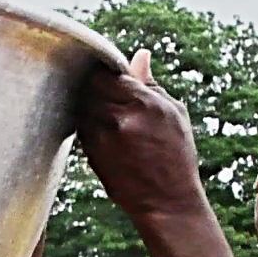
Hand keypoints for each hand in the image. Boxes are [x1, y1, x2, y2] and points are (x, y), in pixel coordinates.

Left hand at [76, 49, 207, 220]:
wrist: (167, 202)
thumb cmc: (176, 155)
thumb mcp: (173, 114)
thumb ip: (151, 84)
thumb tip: (140, 55)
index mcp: (143, 102)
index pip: (108, 72)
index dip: (105, 70)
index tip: (108, 73)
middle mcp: (119, 118)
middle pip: (90, 87)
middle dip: (95, 86)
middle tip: (103, 91)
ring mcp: (102, 137)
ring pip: (82, 106)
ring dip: (89, 105)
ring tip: (107, 113)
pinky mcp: (91, 154)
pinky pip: (81, 127)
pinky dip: (88, 123)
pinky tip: (104, 130)